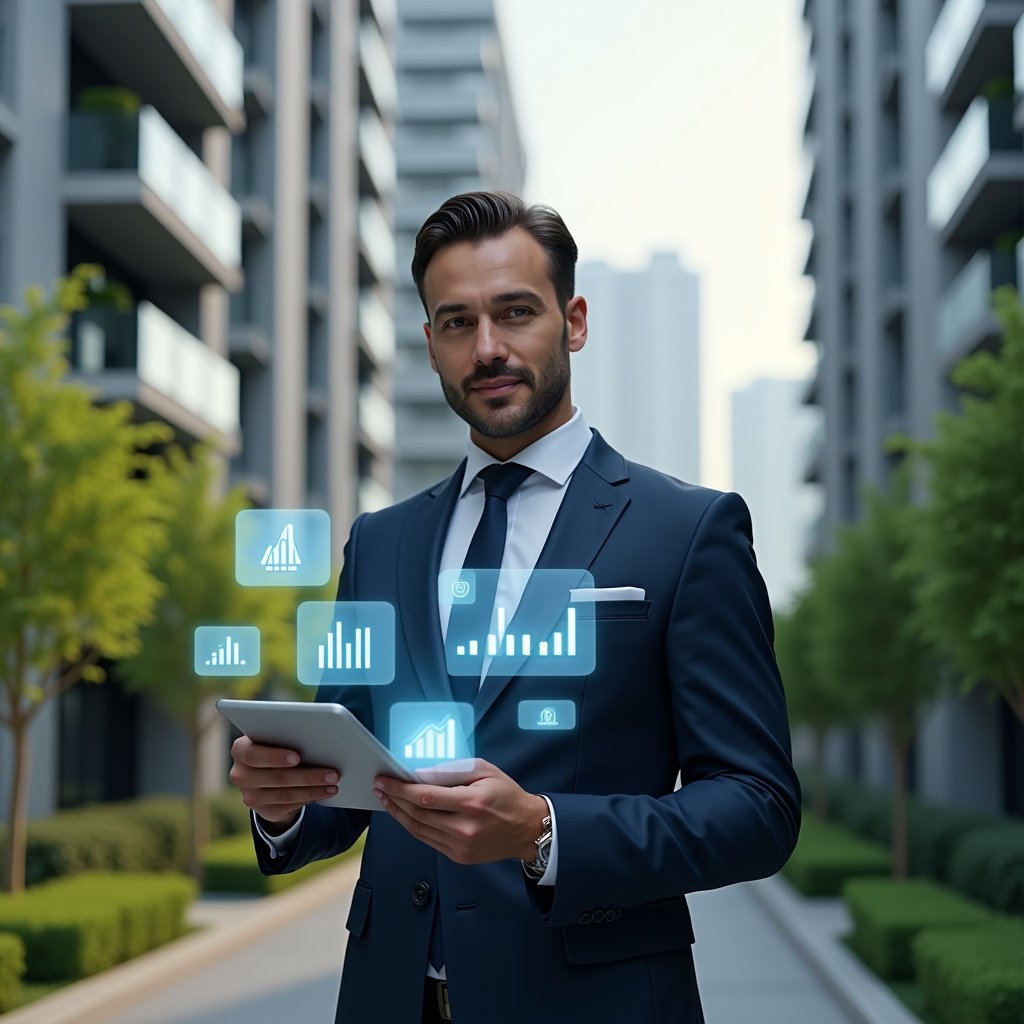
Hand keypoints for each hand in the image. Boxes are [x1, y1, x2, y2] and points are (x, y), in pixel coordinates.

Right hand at [228, 735, 339, 829]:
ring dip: (314, 788)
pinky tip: (326, 791)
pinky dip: (311, 797)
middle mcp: (240, 775)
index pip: (252, 755)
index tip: (297, 756)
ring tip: (334, 782)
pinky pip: (289, 806)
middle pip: (276, 777)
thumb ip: (286, 734)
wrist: (268, 773)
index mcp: (240, 750)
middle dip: (307, 775)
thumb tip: (318, 736)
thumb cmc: (277, 745)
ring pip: (286, 794)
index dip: (275, 757)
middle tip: (332, 772)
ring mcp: (250, 796)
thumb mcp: (276, 737)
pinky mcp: (264, 811)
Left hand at [372, 758, 547, 865]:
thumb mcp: (485, 770)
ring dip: (398, 814)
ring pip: (418, 830)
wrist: (527, 829)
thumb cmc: (506, 795)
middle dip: (394, 799)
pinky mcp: (458, 856)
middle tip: (379, 787)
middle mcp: (464, 827)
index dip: (400, 788)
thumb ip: (452, 770)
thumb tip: (421, 773)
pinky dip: (413, 827)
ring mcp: (460, 845)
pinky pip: (428, 840)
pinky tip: (405, 815)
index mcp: (472, 802)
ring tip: (386, 800)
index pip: (425, 796)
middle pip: (417, 814)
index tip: (384, 780)